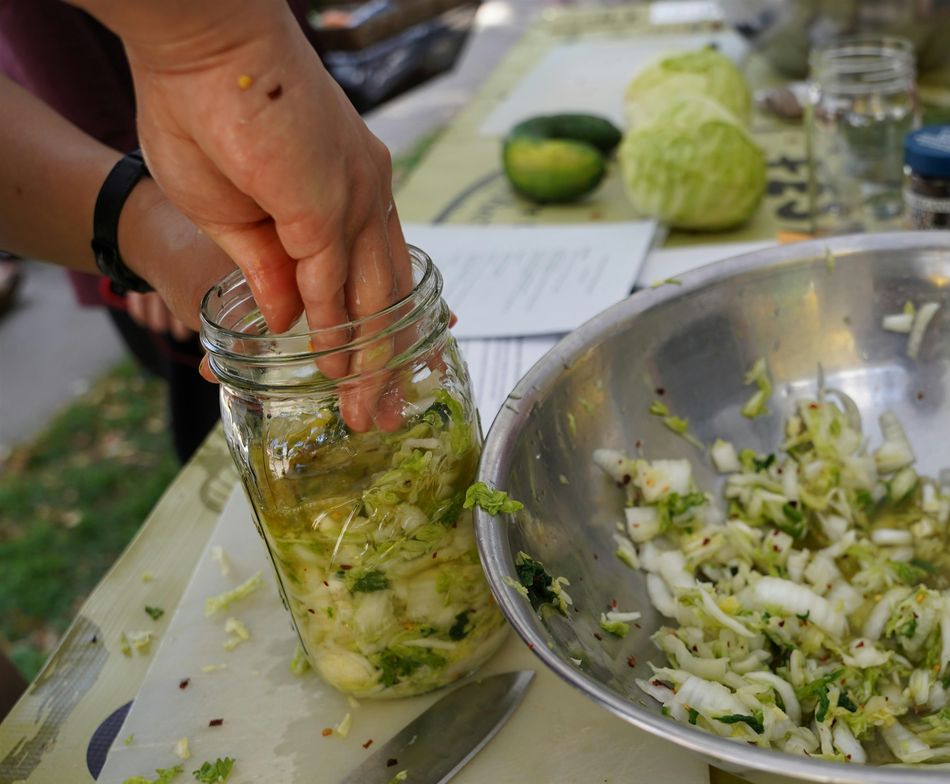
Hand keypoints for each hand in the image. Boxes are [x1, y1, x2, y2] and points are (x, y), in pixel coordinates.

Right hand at [103, 1, 409, 427]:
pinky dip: (336, 331)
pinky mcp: (325, 205)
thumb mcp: (232, 211)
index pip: (382, 269)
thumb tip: (289, 322)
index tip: (393, 371)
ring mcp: (355, 198)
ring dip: (368, 361)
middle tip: (387, 412)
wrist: (197, 49)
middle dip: (388, 359)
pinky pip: (333, 284)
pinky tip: (335, 369)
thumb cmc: (206, 110)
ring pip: (373, 298)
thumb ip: (267, 267)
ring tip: (366, 413)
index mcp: (355, 188)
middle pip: (389, 293)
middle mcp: (369, 194)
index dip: (386, 325)